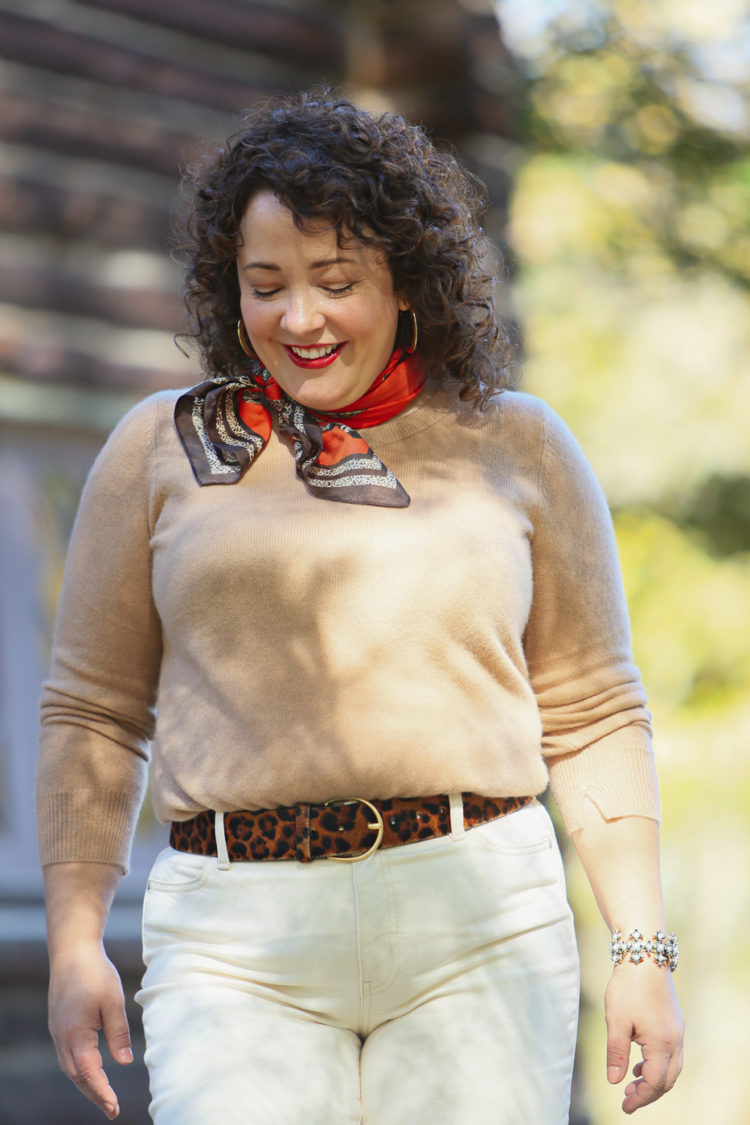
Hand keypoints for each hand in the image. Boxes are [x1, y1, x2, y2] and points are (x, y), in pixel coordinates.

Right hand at [48, 943, 132, 1119]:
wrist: (72, 949)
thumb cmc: (95, 972)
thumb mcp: (113, 1001)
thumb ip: (118, 1033)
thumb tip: (125, 1062)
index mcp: (75, 1034)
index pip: (89, 1073)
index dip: (102, 1092)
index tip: (114, 1108)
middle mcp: (61, 1037)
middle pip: (77, 1075)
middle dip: (93, 1094)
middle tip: (111, 1109)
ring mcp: (57, 1030)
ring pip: (69, 1066)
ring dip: (85, 1082)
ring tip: (103, 1095)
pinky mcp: (58, 1023)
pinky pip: (67, 1054)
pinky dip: (79, 1067)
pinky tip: (91, 1069)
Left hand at [604, 959, 683, 1113]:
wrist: (645, 956)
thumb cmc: (628, 987)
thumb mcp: (616, 1021)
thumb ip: (616, 1053)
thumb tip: (614, 1081)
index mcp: (661, 1044)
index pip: (654, 1083)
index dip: (640, 1098)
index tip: (624, 1107)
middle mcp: (675, 1041)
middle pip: (667, 1080)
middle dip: (648, 1094)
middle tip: (628, 1099)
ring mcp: (677, 1031)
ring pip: (672, 1068)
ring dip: (654, 1080)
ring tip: (633, 1083)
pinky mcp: (675, 1023)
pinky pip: (672, 1054)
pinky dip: (658, 1064)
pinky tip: (640, 1061)